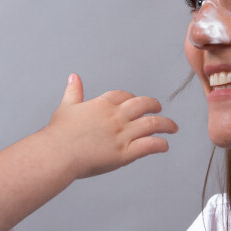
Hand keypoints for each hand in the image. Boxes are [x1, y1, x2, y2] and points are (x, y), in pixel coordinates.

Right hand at [43, 74, 177, 179]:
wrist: (57, 153)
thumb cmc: (59, 133)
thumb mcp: (66, 107)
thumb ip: (73, 92)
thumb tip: (74, 77)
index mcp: (103, 104)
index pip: (124, 96)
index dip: (132, 98)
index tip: (136, 102)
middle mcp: (116, 116)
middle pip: (143, 105)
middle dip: (154, 106)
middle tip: (159, 108)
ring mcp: (122, 134)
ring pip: (152, 124)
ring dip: (165, 124)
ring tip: (172, 127)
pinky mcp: (125, 153)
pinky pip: (150, 145)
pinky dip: (160, 144)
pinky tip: (165, 145)